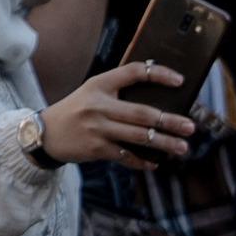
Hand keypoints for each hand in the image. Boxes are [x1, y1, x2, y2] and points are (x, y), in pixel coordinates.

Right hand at [39, 61, 197, 171]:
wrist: (45, 133)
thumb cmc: (76, 110)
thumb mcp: (91, 92)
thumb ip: (117, 91)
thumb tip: (156, 99)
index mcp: (100, 84)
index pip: (134, 72)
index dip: (158, 74)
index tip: (180, 81)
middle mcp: (99, 105)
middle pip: (142, 113)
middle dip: (169, 121)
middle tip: (190, 126)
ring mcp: (98, 128)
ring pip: (138, 136)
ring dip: (163, 143)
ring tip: (182, 147)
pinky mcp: (96, 148)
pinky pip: (126, 155)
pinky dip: (142, 161)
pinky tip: (155, 163)